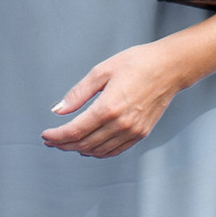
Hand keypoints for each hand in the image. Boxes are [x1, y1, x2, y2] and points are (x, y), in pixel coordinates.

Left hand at [42, 41, 193, 155]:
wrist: (169, 67)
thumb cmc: (138, 63)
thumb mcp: (102, 71)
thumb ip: (78, 93)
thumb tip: (59, 109)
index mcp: (108, 107)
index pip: (75, 131)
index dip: (57, 136)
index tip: (45, 135)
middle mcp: (121, 124)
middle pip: (84, 144)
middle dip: (64, 145)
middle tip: (51, 141)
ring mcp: (132, 131)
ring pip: (99, 151)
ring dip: (79, 150)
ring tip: (66, 144)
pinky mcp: (141, 134)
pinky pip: (115, 151)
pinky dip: (99, 153)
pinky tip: (89, 148)